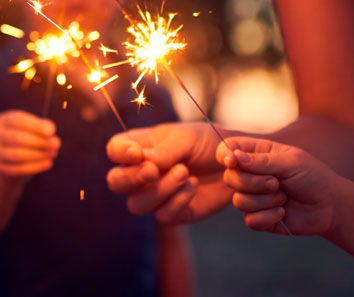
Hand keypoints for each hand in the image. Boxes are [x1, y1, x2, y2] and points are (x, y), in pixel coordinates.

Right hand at [0, 110, 59, 179]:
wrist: (10, 160)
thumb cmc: (26, 139)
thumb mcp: (32, 129)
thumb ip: (41, 127)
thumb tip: (50, 131)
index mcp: (2, 120)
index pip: (17, 120)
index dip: (35, 125)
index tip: (52, 131)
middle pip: (16, 138)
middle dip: (38, 141)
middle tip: (57, 143)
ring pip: (16, 155)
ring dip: (38, 155)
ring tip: (53, 154)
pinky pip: (18, 169)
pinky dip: (35, 166)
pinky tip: (48, 163)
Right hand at [105, 122, 230, 222]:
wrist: (239, 163)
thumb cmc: (208, 142)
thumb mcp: (187, 138)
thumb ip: (164, 150)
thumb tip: (142, 160)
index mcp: (141, 147)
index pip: (114, 150)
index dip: (119, 154)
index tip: (137, 153)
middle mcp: (143, 173)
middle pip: (116, 182)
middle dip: (131, 178)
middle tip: (153, 170)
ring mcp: (156, 195)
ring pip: (136, 205)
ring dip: (159, 190)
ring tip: (185, 173)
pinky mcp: (174, 213)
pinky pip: (163, 216)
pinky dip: (178, 201)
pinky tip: (194, 186)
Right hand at [218, 137, 339, 235]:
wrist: (330, 206)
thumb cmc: (313, 177)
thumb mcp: (291, 162)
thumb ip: (261, 161)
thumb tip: (233, 156)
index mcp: (256, 154)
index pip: (227, 149)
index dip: (224, 155)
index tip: (233, 161)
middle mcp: (251, 174)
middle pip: (230, 178)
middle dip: (254, 183)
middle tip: (277, 183)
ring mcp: (253, 196)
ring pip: (238, 201)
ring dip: (265, 201)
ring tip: (284, 197)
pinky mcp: (259, 217)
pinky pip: (250, 219)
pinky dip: (268, 216)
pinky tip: (283, 212)